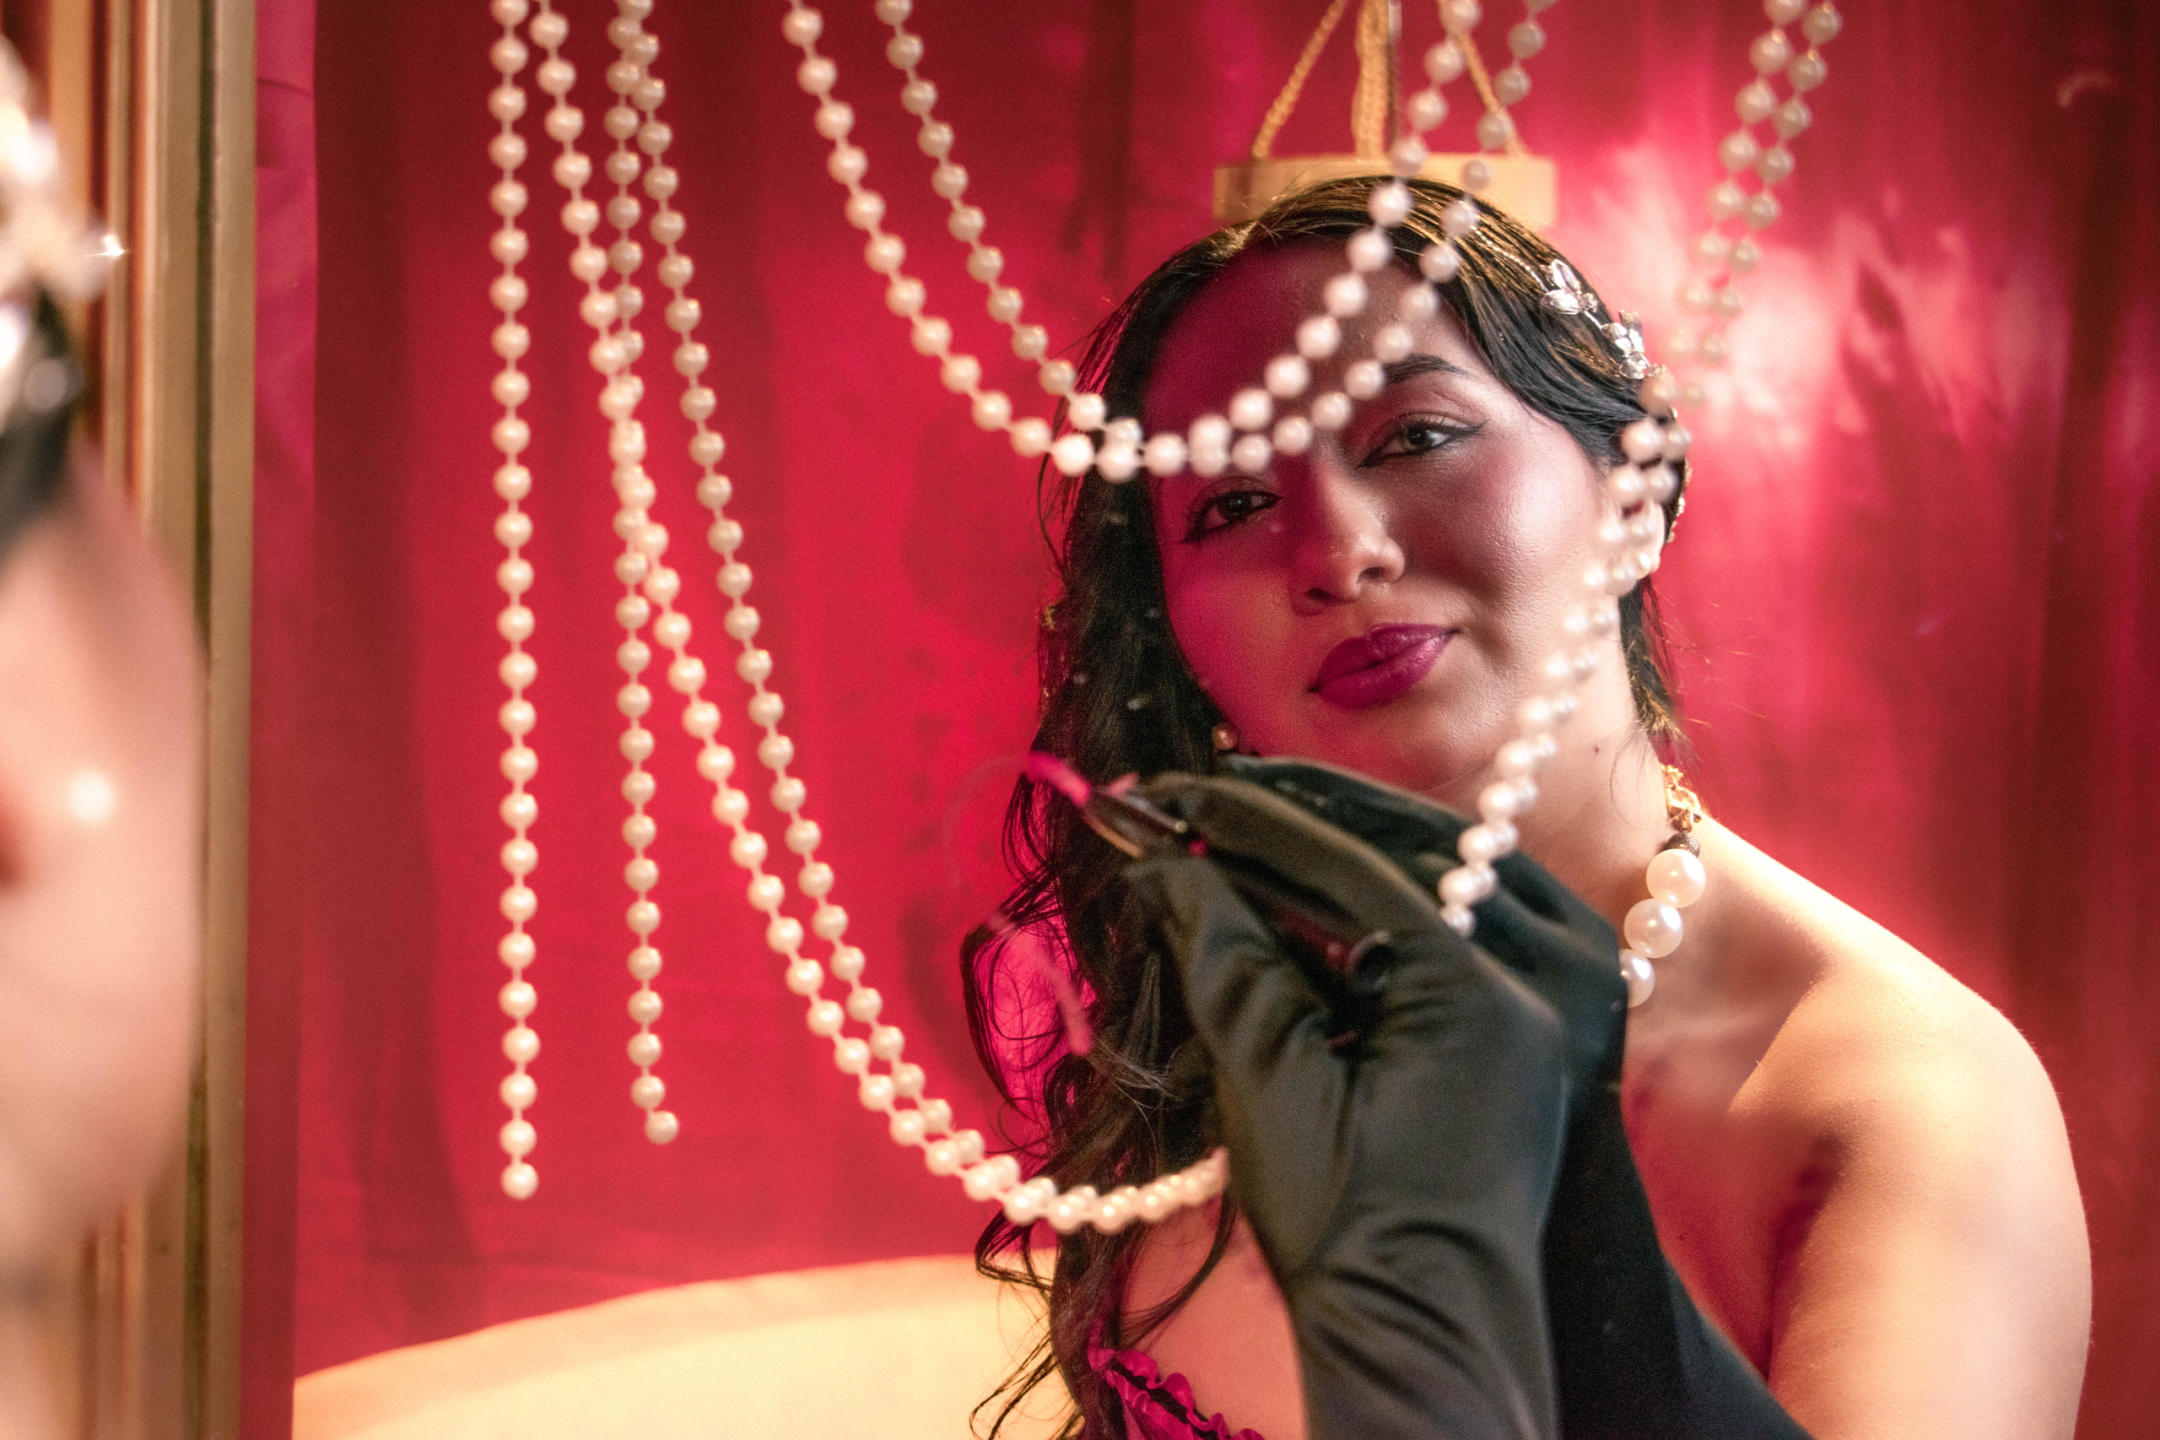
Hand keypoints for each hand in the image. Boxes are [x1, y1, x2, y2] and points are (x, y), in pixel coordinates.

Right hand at [1223, 755, 1811, 1439]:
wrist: (1430, 1329)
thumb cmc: (1349, 1229)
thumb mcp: (1270, 1088)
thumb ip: (1224, 959)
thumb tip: (1160, 863)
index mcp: (1484, 995)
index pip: (1352, 864)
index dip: (1248, 824)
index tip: (1170, 798)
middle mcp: (1550, 977)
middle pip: (1415, 843)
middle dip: (1302, 813)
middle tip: (1205, 791)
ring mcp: (1571, 992)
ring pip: (1455, 866)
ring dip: (1353, 839)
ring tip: (1254, 820)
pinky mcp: (1560, 1013)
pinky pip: (1479, 909)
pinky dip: (1401, 887)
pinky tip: (1328, 877)